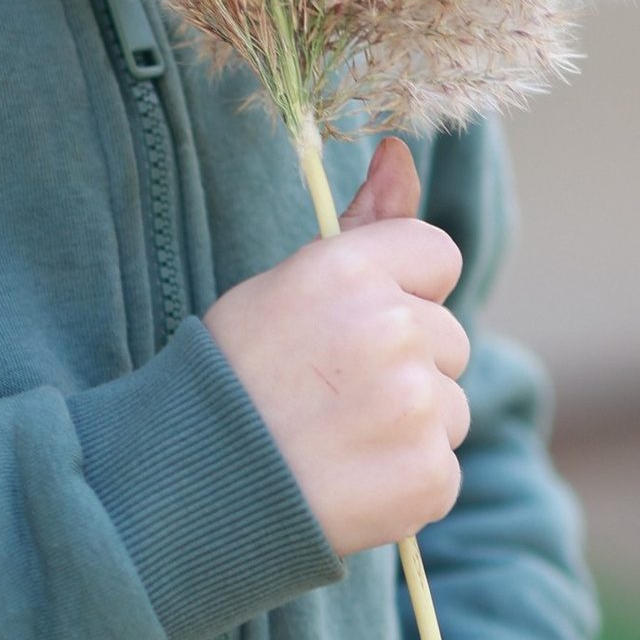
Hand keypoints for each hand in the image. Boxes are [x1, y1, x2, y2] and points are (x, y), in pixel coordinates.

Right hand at [205, 138, 469, 556]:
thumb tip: (400, 149)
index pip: (438, 256)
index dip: (404, 292)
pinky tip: (347, 482)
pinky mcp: (425, 475)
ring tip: (335, 442)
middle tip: (332, 396)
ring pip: (450, 405)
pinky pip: (443, 469)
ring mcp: (414, 404)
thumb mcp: (287, 284)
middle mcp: (390, 328)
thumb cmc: (235, 376)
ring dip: (409, 427)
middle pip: (449, 337)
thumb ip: (361, 222)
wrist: (189, 489)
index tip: (357, 328)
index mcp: (351, 269)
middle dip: (407, 366)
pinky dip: (404, 483)